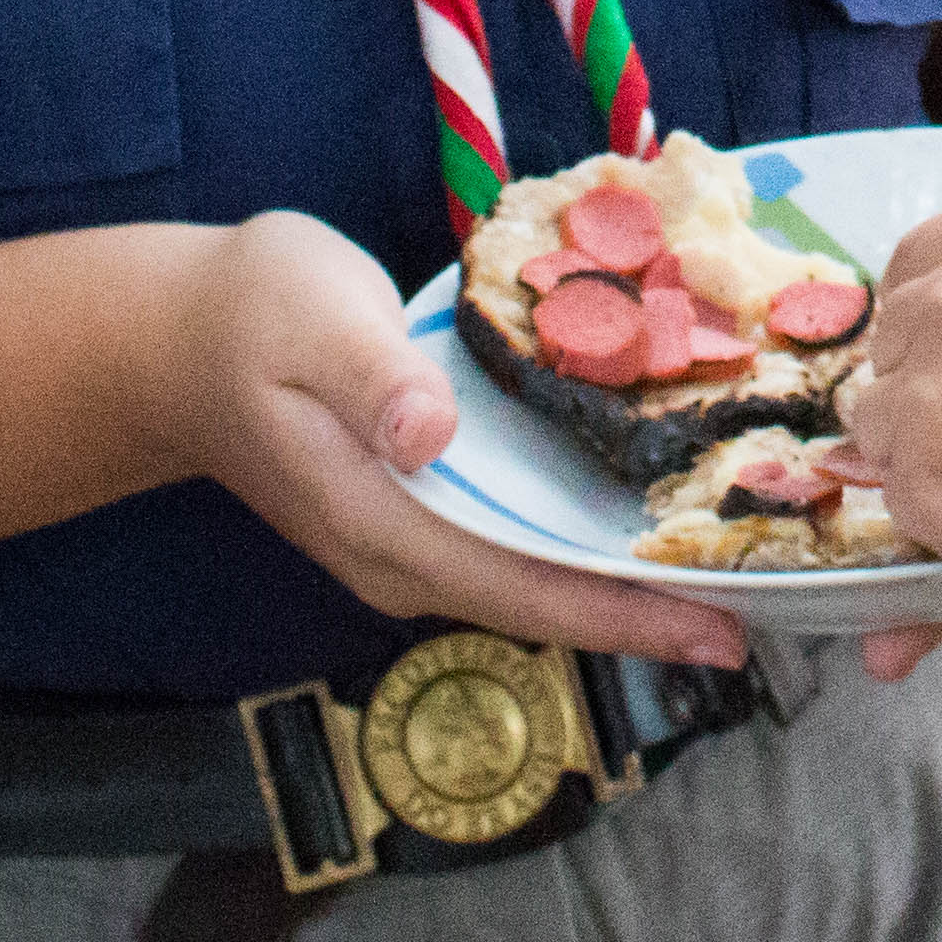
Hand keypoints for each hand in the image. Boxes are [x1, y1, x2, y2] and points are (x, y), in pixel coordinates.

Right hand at [150, 212, 744, 669]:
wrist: (174, 338)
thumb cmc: (247, 314)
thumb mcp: (308, 317)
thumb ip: (371, 375)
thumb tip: (428, 432)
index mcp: (381, 522)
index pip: (521, 588)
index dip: (622, 615)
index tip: (720, 628)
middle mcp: (401, 555)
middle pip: (543, 604)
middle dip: (651, 616)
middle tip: (768, 611)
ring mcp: (408, 542)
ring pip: (535, 583)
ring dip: (628, 588)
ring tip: (735, 576)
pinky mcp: (420, 514)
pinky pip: (520, 547)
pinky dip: (590, 547)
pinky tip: (653, 528)